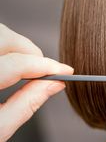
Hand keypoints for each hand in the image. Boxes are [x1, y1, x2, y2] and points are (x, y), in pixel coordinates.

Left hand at [0, 23, 73, 141]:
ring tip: (26, 67)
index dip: (46, 66)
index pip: (17, 64)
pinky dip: (3, 48)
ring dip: (15, 45)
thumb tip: (53, 85)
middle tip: (44, 71)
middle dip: (30, 51)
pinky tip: (6, 62)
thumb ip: (28, 103)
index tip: (64, 71)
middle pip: (4, 38)